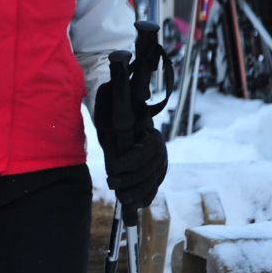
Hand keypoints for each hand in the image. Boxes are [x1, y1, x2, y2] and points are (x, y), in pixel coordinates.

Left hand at [93, 81, 167, 211]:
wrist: (125, 118)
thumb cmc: (114, 108)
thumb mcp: (111, 98)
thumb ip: (115, 90)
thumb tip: (118, 65)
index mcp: (148, 131)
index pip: (149, 150)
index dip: (131, 161)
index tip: (113, 167)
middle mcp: (159, 146)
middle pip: (152, 168)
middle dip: (131, 179)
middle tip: (111, 183)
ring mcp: (160, 159)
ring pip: (154, 179)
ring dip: (137, 191)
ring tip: (121, 198)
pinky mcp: (156, 171)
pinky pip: (155, 186)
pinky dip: (145, 197)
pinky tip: (135, 206)